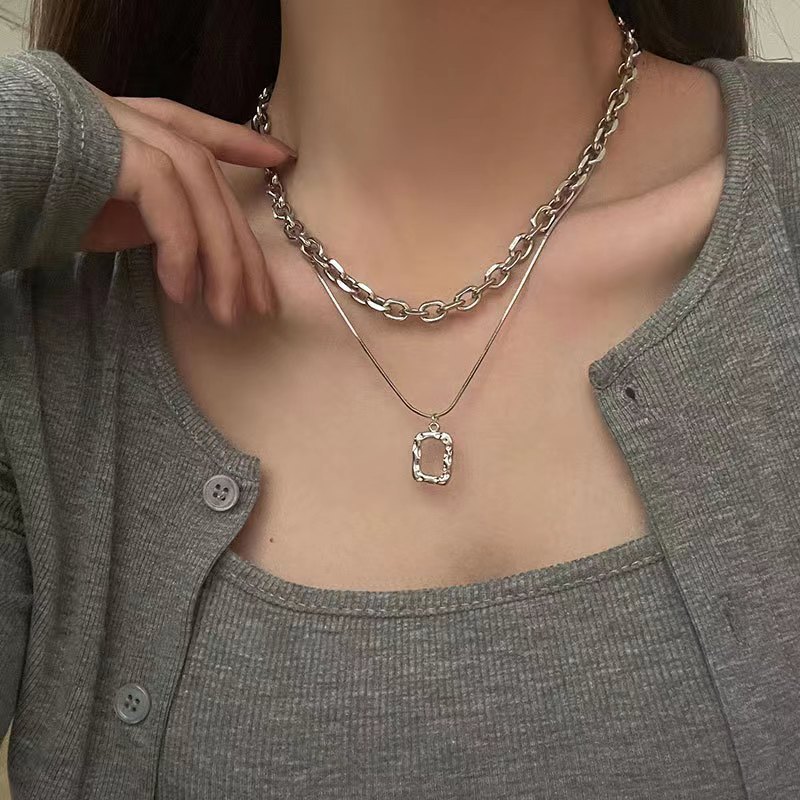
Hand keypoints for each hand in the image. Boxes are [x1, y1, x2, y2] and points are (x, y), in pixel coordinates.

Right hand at [79, 85, 295, 324]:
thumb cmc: (29, 199)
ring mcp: (119, 127)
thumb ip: (149, 213)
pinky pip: (166, 201)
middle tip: (259, 304)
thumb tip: (196, 253)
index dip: (241, 140)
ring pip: (199, 187)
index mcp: (131, 127)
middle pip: (210, 179)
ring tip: (228, 314)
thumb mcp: (101, 210)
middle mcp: (131, 118)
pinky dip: (181, 250)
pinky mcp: (107, 149)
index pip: (197, 130)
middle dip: (240, 246)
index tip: (281, 159)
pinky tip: (183, 293)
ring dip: (221, 258)